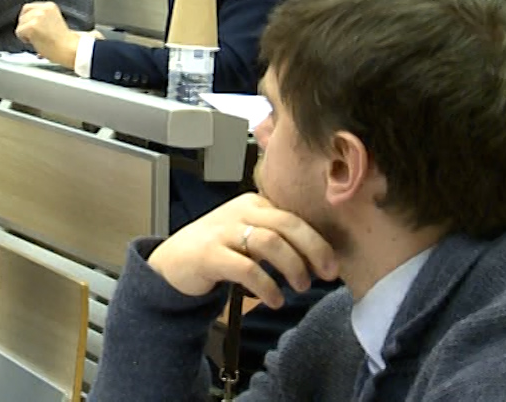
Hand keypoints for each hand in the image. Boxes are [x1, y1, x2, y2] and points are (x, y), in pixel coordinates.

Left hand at [16, 2, 86, 69]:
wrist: (69, 49)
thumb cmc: (63, 40)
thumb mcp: (53, 20)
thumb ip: (41, 17)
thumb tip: (25, 20)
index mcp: (49, 6)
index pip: (28, 8)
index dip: (28, 19)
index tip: (33, 27)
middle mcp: (43, 9)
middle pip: (23, 14)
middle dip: (25, 25)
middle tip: (34, 35)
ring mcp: (37, 17)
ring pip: (20, 24)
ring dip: (25, 33)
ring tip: (38, 39)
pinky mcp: (32, 27)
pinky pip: (19, 32)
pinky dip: (24, 39)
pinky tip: (35, 42)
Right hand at [145, 193, 337, 306]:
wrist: (173, 263)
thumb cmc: (219, 251)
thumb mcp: (248, 234)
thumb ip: (278, 236)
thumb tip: (322, 257)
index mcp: (253, 204)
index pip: (295, 216)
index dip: (319, 241)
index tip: (332, 266)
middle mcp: (238, 212)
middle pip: (288, 223)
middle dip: (314, 250)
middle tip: (326, 275)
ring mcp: (222, 231)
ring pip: (270, 242)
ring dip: (293, 267)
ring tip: (301, 288)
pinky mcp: (208, 253)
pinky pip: (246, 268)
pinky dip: (267, 286)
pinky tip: (275, 300)